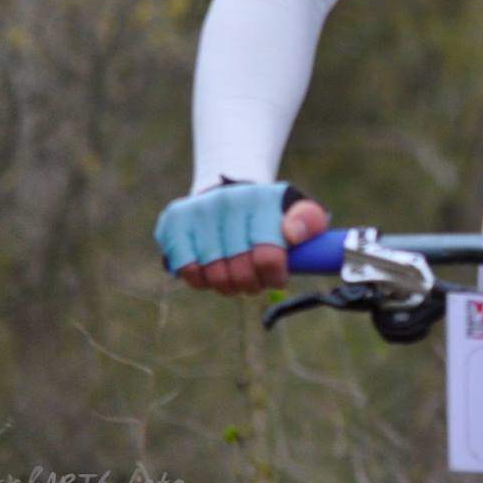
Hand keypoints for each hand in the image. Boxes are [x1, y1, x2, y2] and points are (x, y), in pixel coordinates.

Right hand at [154, 181, 329, 295]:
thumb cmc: (269, 215)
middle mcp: (228, 200)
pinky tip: (210, 272)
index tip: (277, 278)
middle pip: (238, 272)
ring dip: (227, 286)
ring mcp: (198, 210)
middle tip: (254, 281)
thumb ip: (309, 222)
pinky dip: (200, 280)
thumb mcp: (298, 213)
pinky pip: (186, 269)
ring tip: (235, 278)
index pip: (267, 257)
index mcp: (262, 200)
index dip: (273, 277)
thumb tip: (292, 235)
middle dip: (251, 284)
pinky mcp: (174, 220)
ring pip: (212, 275)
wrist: (232, 195)